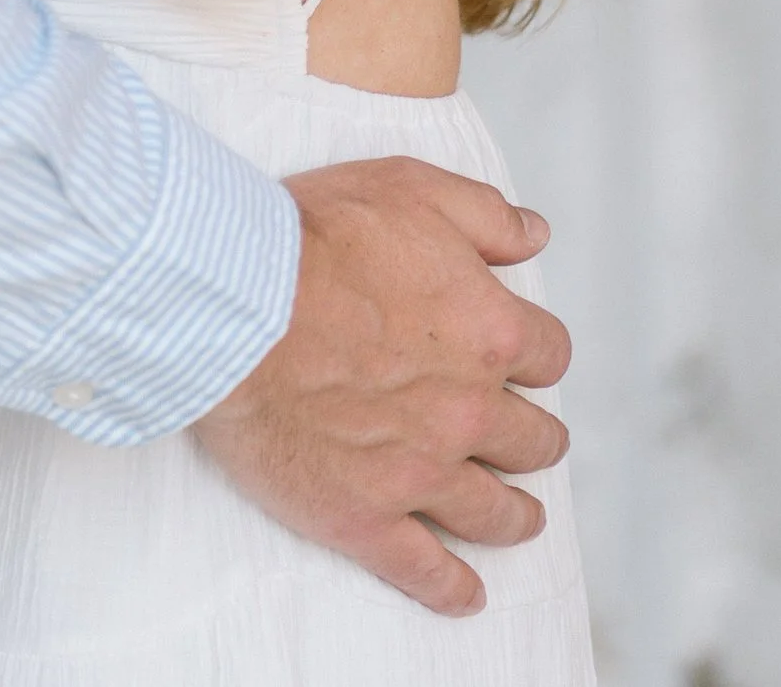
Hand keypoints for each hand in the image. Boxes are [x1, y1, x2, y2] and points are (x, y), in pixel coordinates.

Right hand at [195, 159, 571, 615]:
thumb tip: (535, 234)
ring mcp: (421, 472)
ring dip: (513, 515)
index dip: (532, 353)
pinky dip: (452, 589)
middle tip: (518, 437)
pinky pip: (427, 572)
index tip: (516, 357)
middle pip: (534, 440)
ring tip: (517, 517)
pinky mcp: (367, 517)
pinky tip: (465, 593)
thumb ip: (483, 213)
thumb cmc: (312, 236)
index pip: (548, 355)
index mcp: (488, 331)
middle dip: (530, 436)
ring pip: (496, 512)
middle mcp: (469, 409)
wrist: (232, 301)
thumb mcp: (408, 187)